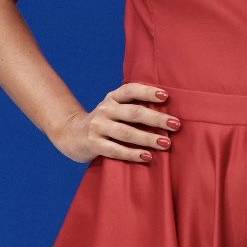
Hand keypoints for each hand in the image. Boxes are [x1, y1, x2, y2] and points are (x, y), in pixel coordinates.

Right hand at [53, 81, 180, 163]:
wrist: (71, 134)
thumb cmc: (105, 122)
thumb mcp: (115, 109)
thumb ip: (134, 108)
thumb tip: (168, 113)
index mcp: (112, 98)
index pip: (131, 90)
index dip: (147, 92)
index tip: (166, 96)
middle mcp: (105, 110)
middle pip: (133, 113)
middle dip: (156, 119)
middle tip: (175, 124)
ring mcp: (98, 127)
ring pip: (126, 133)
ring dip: (147, 138)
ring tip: (166, 143)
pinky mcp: (93, 144)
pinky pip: (115, 150)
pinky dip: (132, 154)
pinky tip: (147, 156)